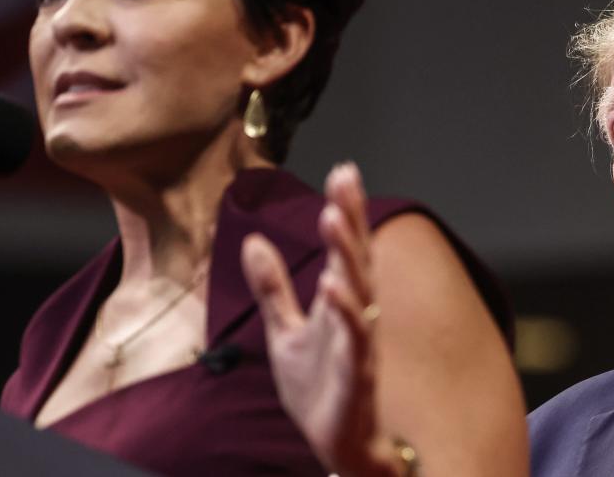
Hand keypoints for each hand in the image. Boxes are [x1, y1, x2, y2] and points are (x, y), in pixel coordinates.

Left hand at [241, 163, 398, 476]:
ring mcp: (358, 342)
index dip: (346, 210)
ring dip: (347, 254)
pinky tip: (333, 284)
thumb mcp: (285, 330)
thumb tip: (254, 240)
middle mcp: (355, 314)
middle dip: (351, 217)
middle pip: (357, 258)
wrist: (336, 442)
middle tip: (346, 179)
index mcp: (339, 301)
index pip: (345, 247)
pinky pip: (355, 338)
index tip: (344, 171)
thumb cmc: (319, 386)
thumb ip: (272, 288)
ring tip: (334, 218)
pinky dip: (345, 310)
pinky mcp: (356, 373)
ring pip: (359, 290)